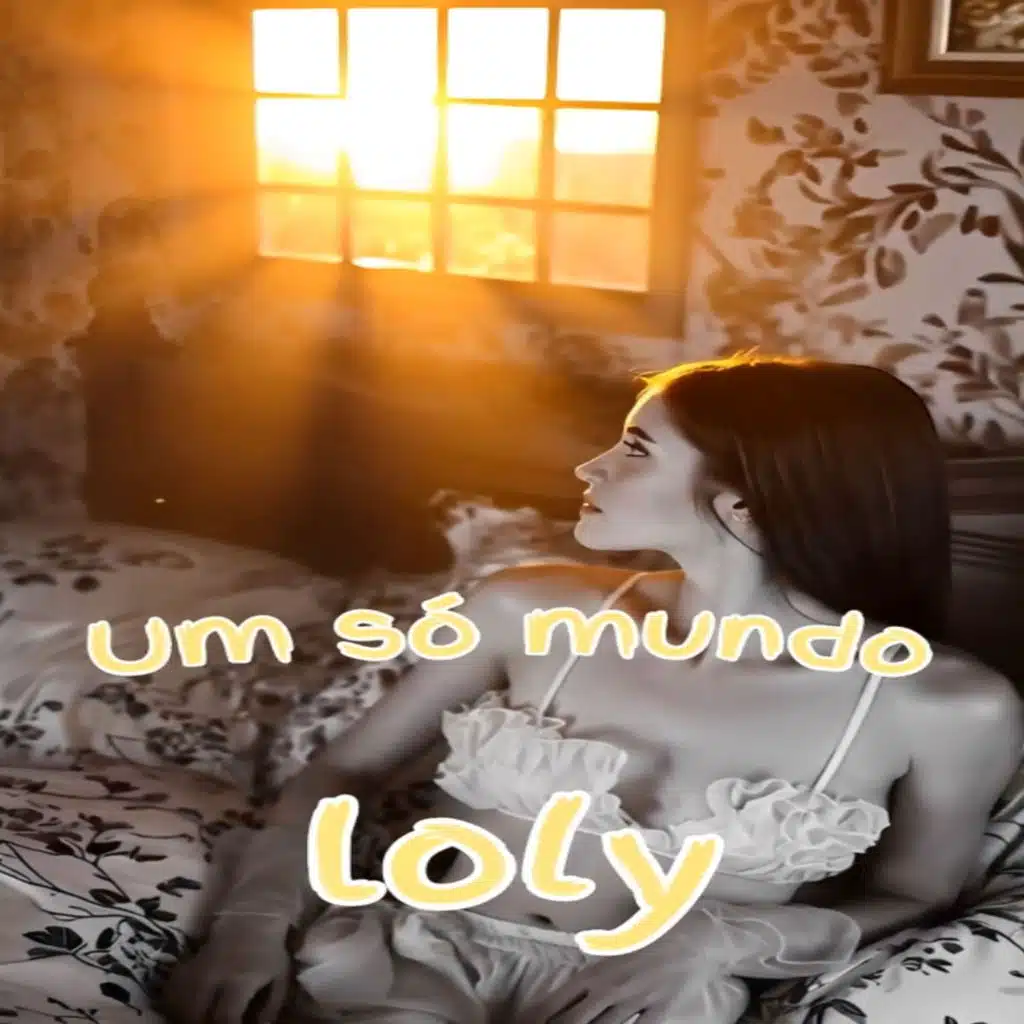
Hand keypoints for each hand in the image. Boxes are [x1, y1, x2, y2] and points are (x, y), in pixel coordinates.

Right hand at [162, 915, 292, 1023]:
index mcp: (242, 979)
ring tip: (199, 1016)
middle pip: (196, 1012)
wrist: (254, 915)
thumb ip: (270, 1007)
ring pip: (181, 1000)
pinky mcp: (190, 960)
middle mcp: (216, 974)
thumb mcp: (279, 977)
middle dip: (200, 1023)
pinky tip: (186, 1006)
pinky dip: (177, 999)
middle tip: (211, 1022)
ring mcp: (200, 965)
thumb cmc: (269, 950)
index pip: (225, 1016)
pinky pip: (174, 985)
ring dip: (187, 1014)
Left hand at [521, 941, 685, 1023]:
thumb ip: (594, 959)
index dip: (541, 1015)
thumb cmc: (653, 934)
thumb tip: (575, 973)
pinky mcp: (659, 1013)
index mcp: (598, 969)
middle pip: (574, 1021)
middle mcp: (612, 988)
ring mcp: (635, 1003)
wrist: (694, 936)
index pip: (560, 999)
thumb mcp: (617, 943)